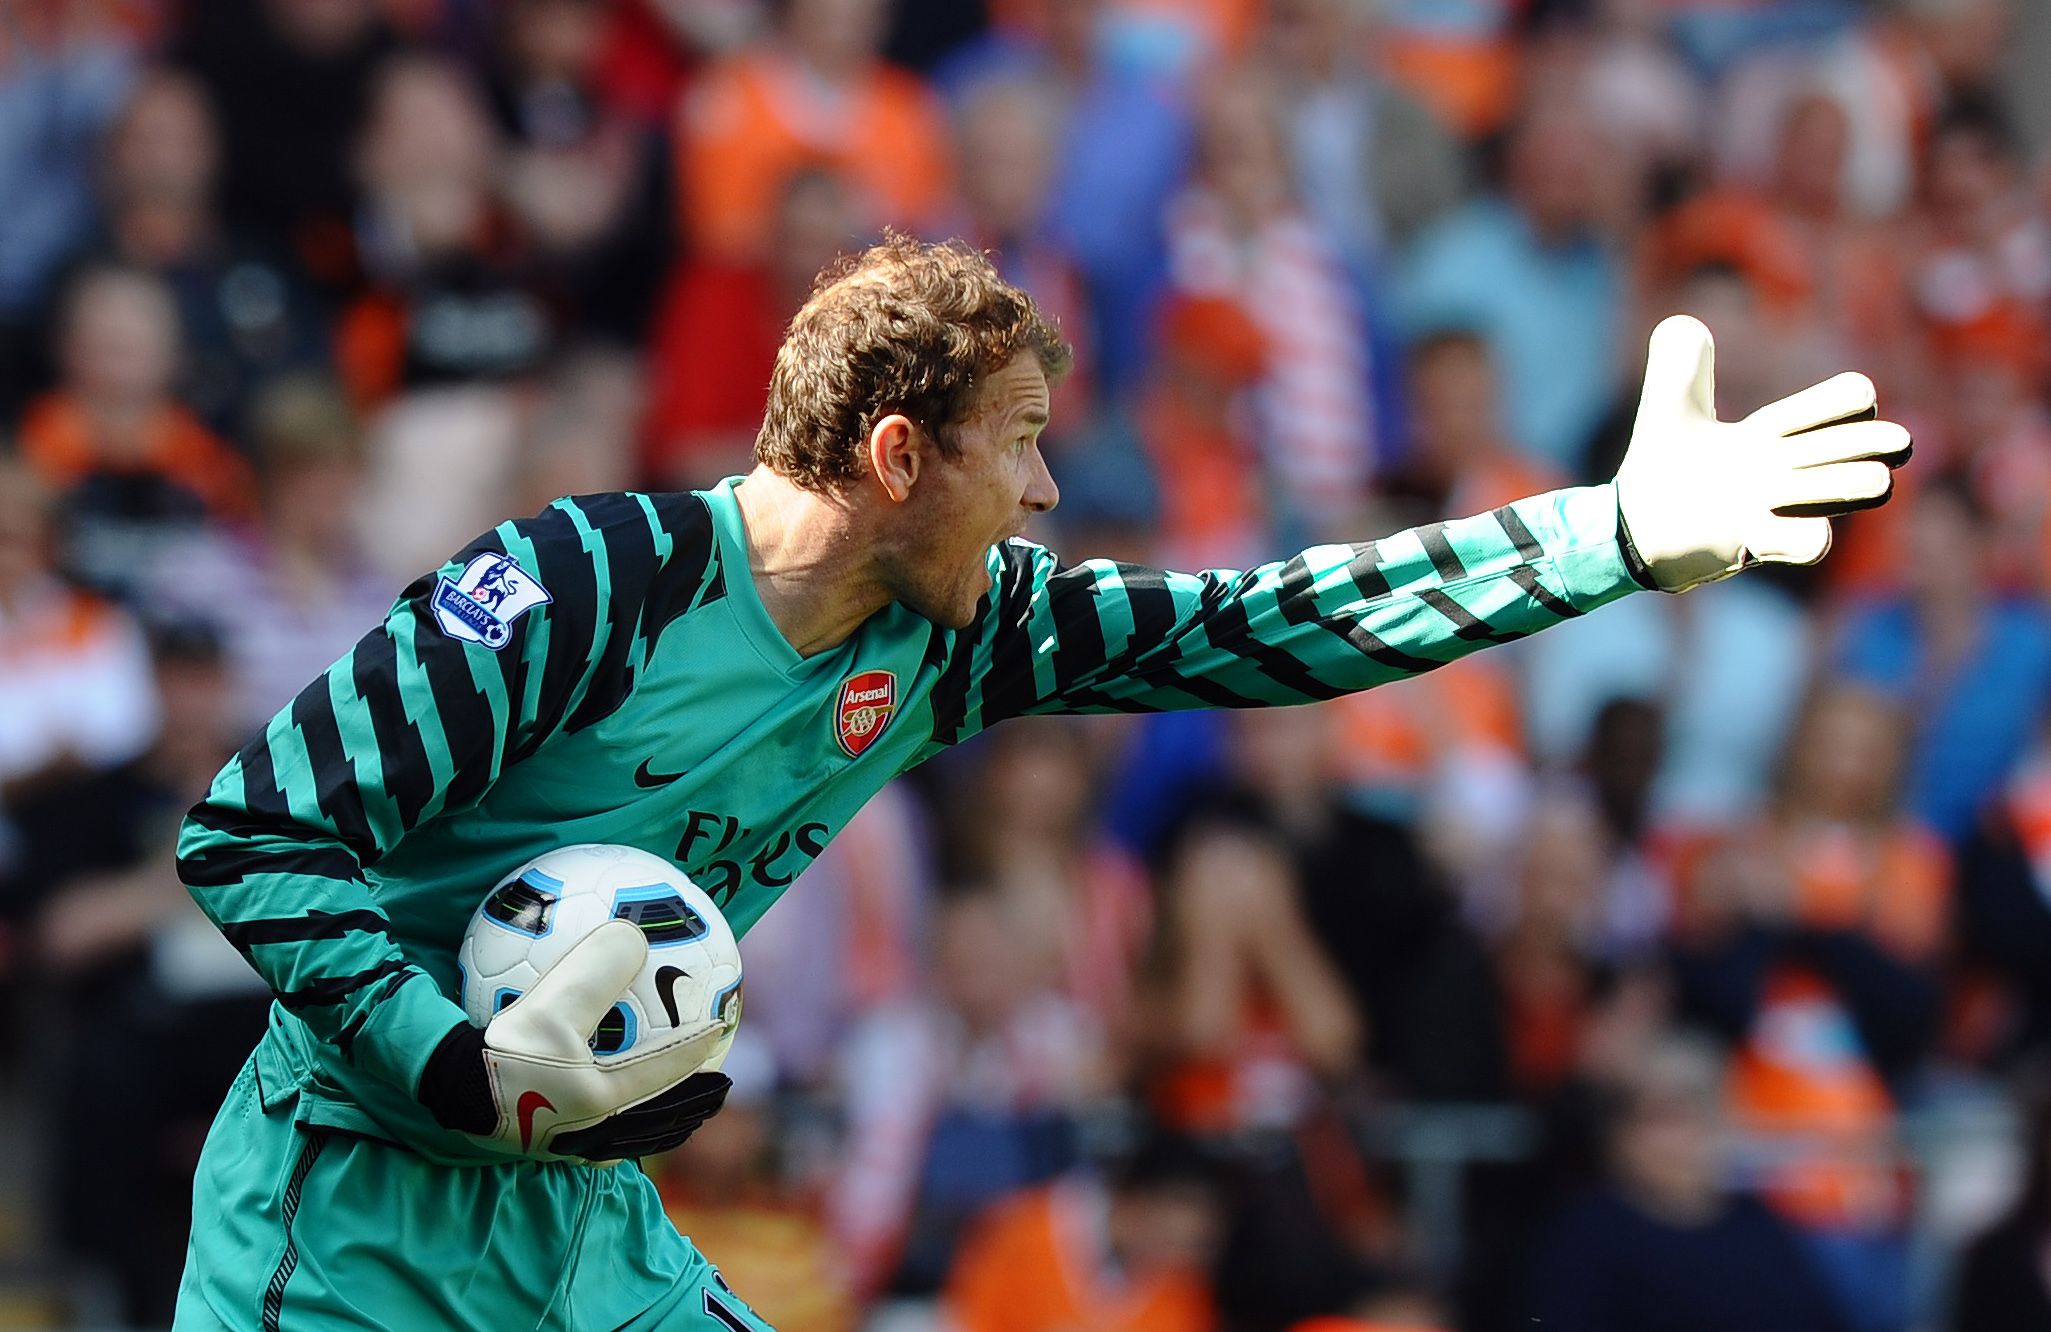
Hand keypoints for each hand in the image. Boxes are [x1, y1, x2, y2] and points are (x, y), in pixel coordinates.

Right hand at [417, 919, 730, 1162]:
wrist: (448, 1090)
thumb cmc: (501, 1046)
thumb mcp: (551, 1002)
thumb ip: (596, 970)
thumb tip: (632, 937)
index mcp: (604, 1098)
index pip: (666, 1070)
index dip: (697, 1048)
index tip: (721, 1029)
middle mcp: (595, 1130)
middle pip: (661, 1119)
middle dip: (694, 1103)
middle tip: (720, 1087)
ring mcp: (572, 1146)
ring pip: (636, 1138)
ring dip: (666, 1122)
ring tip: (684, 1111)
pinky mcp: (547, 1150)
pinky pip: (600, 1144)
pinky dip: (625, 1131)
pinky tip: (617, 1115)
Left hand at [1614, 315, 1911, 591]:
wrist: (1632, 530)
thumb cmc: (1662, 469)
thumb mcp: (1668, 407)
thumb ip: (1679, 363)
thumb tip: (1686, 324)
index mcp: (1774, 434)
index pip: (1842, 404)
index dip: (1844, 400)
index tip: (1819, 411)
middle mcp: (1785, 470)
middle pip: (1855, 446)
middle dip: (1868, 442)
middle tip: (1896, 445)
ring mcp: (1776, 509)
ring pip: (1848, 490)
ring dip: (1851, 482)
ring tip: (1874, 482)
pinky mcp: (1757, 544)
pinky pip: (1808, 542)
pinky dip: (1807, 535)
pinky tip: (1791, 527)